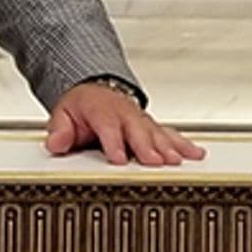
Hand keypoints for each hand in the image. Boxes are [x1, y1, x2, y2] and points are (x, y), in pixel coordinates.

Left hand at [44, 83, 206, 166]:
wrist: (95, 90)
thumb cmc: (82, 106)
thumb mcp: (63, 114)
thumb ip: (60, 130)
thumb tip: (56, 142)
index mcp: (102, 110)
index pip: (108, 127)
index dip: (114, 143)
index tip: (119, 158)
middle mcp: (125, 114)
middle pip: (138, 131)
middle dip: (147, 146)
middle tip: (156, 161)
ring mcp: (141, 120)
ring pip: (158, 132)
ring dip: (169, 147)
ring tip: (178, 160)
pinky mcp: (152, 126)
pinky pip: (170, 134)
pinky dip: (184, 144)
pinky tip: (195, 153)